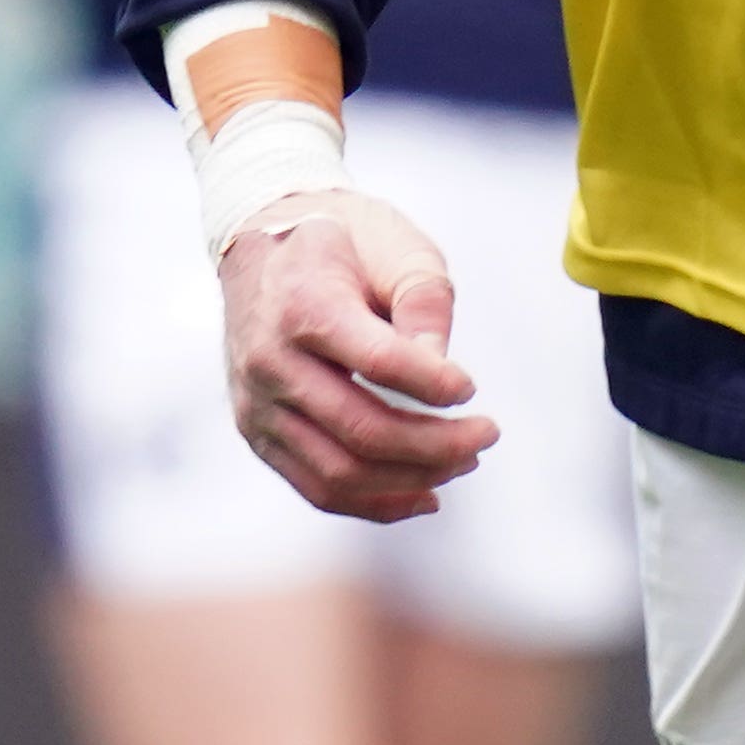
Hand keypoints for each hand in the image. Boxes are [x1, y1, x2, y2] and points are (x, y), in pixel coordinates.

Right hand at [216, 190, 489, 523]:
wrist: (260, 243)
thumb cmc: (341, 242)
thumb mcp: (393, 243)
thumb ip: (424, 299)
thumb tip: (442, 367)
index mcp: (304, 304)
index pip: (378, 362)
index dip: (433, 383)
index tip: (470, 387)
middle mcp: (271, 362)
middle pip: (361, 428)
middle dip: (437, 444)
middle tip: (486, 434)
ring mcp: (258, 404)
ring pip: (339, 473)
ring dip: (412, 479)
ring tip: (464, 461)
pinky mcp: (258, 432)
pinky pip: (316, 487)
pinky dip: (376, 502)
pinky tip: (425, 492)